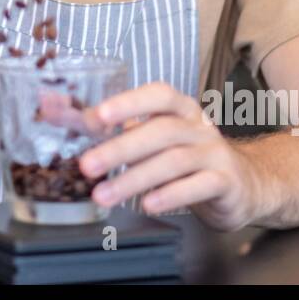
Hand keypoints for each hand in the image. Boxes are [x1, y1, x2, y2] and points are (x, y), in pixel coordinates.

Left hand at [78, 82, 275, 230]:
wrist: (244, 184)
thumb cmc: (187, 157)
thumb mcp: (150, 138)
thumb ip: (106, 126)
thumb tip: (54, 109)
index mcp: (179, 109)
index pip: (157, 95)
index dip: (128, 103)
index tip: (96, 117)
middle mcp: (198, 127)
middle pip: (160, 131)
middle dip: (120, 148)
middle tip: (87, 166)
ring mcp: (215, 153)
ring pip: (174, 161)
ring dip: (134, 179)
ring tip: (104, 195)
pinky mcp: (226, 182)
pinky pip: (199, 185)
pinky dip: (172, 195)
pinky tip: (149, 204)